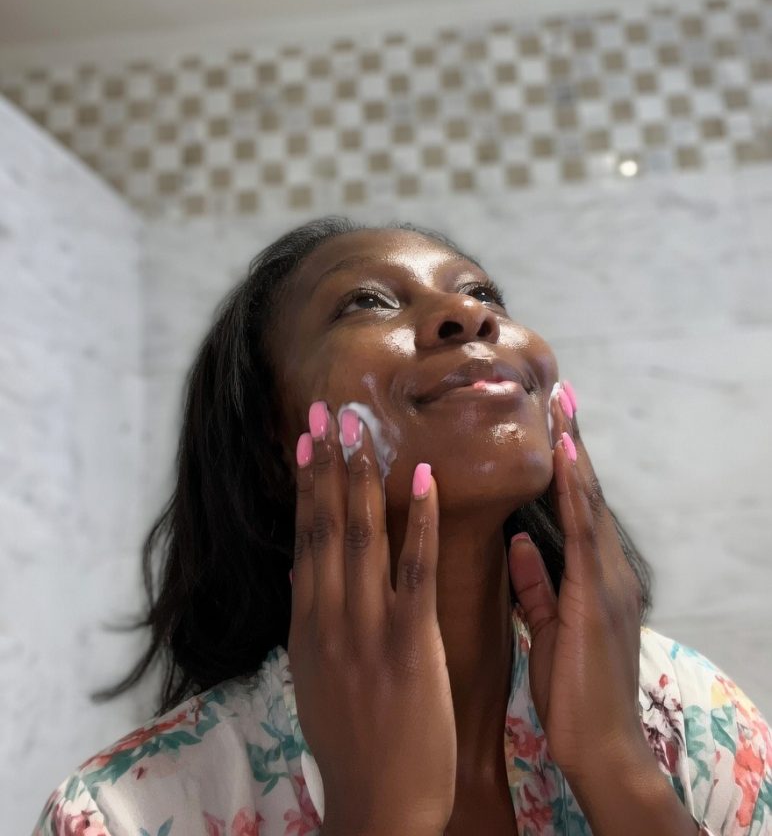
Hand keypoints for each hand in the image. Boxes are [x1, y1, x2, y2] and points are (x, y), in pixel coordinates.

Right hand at [289, 402, 455, 835]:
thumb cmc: (353, 746)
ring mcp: (367, 628)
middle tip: (329, 412)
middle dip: (328, 465)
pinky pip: (415, 569)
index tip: (307, 442)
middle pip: (326, 526)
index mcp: (306, 626)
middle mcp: (329, 618)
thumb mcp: (314, 681)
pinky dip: (419, 520)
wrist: (379, 806)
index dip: (307, 487)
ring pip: (362, 537)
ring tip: (364, 430)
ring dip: (363, 478)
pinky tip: (426, 480)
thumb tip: (301, 578)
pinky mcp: (410, 643)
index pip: (304, 541)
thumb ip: (310, 626)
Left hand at [507, 381, 646, 785]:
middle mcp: (604, 569)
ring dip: (572, 450)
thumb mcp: (548, 627)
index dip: (563, 462)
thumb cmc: (574, 692)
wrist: (601, 748)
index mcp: (589, 578)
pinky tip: (563, 454)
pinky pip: (582, 531)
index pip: (573, 507)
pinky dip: (574, 490)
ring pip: (587, 501)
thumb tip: (520, 541)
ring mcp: (605, 579)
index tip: (549, 419)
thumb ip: (537, 583)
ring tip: (561, 403)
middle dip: (571, 441)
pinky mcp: (596, 595)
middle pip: (584, 493)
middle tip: (559, 389)